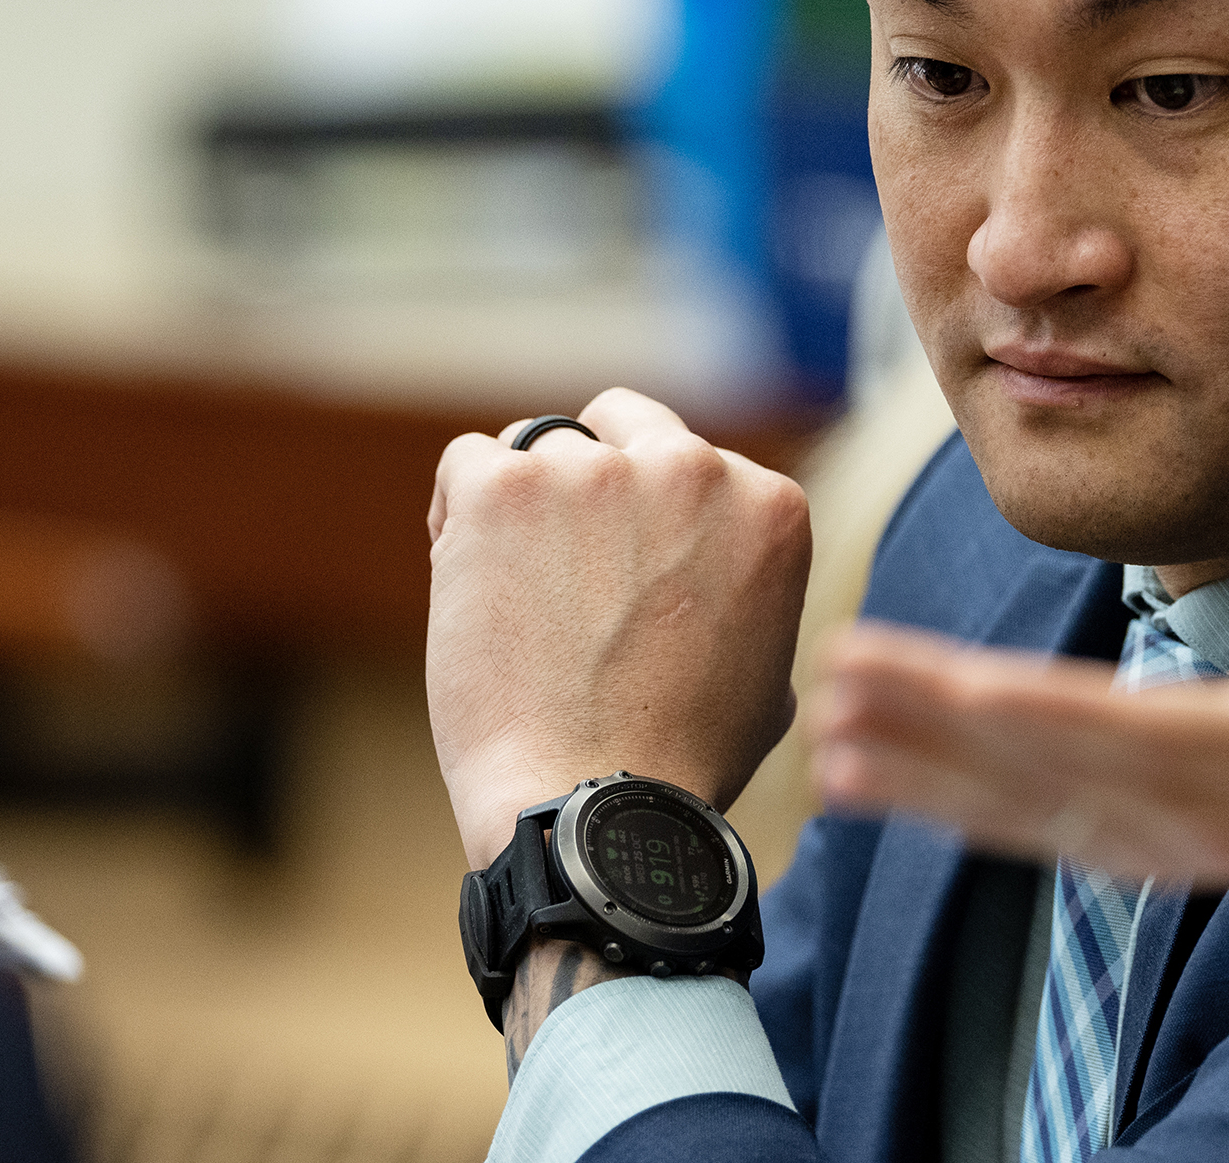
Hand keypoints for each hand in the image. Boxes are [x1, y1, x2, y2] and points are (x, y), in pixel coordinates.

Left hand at [428, 388, 811, 870]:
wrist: (593, 804)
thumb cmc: (680, 762)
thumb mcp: (769, 671)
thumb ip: (746, 596)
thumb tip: (716, 580)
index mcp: (769, 504)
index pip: (696, 463)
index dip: (653, 519)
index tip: (628, 577)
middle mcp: (694, 469)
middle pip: (623, 425)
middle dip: (595, 483)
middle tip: (565, 566)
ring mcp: (598, 473)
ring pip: (540, 448)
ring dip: (527, 508)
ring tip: (514, 593)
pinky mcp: (507, 490)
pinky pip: (470, 462)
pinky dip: (459, 514)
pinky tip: (469, 578)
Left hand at [811, 436, 1228, 1098]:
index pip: (1139, 732)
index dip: (1032, 713)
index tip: (944, 682)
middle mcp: (1213, 813)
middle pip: (1056, 773)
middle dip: (942, 732)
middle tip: (840, 680)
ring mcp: (1174, 840)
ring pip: (1026, 809)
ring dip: (923, 772)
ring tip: (828, 732)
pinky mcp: (1146, 844)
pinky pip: (1029, 826)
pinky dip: (944, 803)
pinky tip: (864, 776)